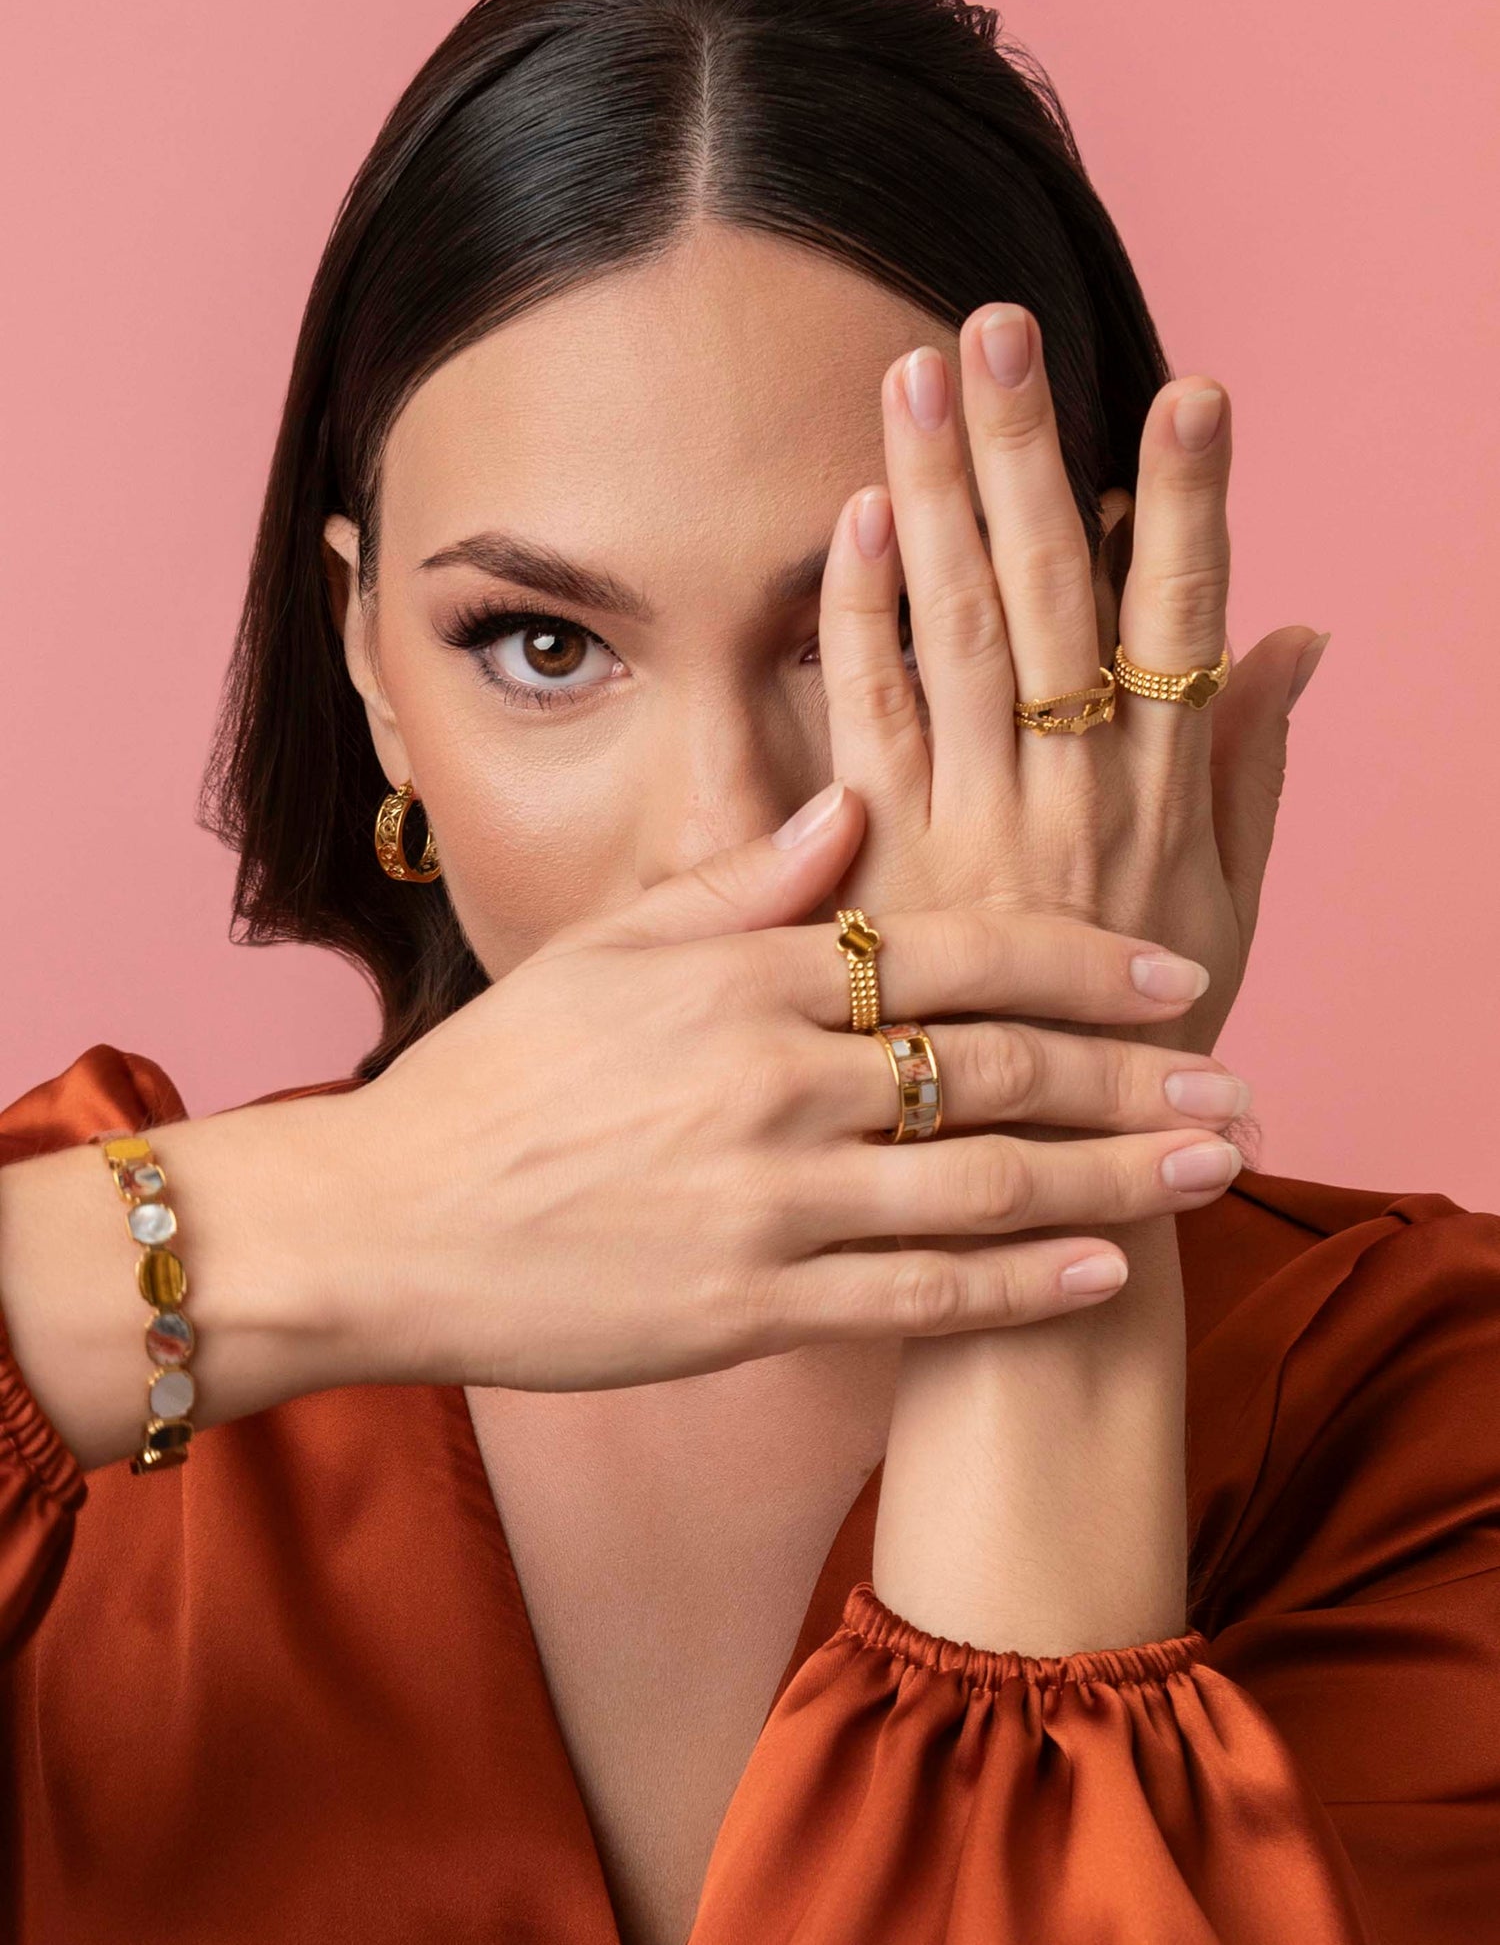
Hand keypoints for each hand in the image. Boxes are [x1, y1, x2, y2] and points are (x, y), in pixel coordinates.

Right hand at [324, 785, 1242, 1394]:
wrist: (387, 1222)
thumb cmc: (497, 1078)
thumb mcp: (606, 949)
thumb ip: (740, 882)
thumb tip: (852, 805)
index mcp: (747, 976)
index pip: (955, 950)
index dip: (1082, 960)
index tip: (1172, 973)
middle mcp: (775, 1079)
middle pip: (1000, 1066)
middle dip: (1136, 1072)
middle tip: (1237, 1078)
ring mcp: (770, 1199)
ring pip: (987, 1182)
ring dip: (1120, 1174)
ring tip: (1215, 1165)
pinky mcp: (753, 1304)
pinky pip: (921, 1293)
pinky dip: (1026, 1283)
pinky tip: (1107, 1268)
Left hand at [817, 303, 1326, 1064]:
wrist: (1027, 1190)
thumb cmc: (1138, 1043)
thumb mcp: (1229, 904)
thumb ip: (1255, 763)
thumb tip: (1297, 632)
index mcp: (1167, 798)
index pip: (1180, 622)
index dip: (1186, 504)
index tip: (1187, 392)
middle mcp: (1074, 797)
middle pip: (1052, 594)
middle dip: (1030, 452)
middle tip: (1001, 328)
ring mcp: (973, 825)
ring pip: (957, 632)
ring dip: (939, 496)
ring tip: (923, 376)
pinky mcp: (882, 862)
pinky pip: (869, 718)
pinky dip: (861, 615)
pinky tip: (860, 517)